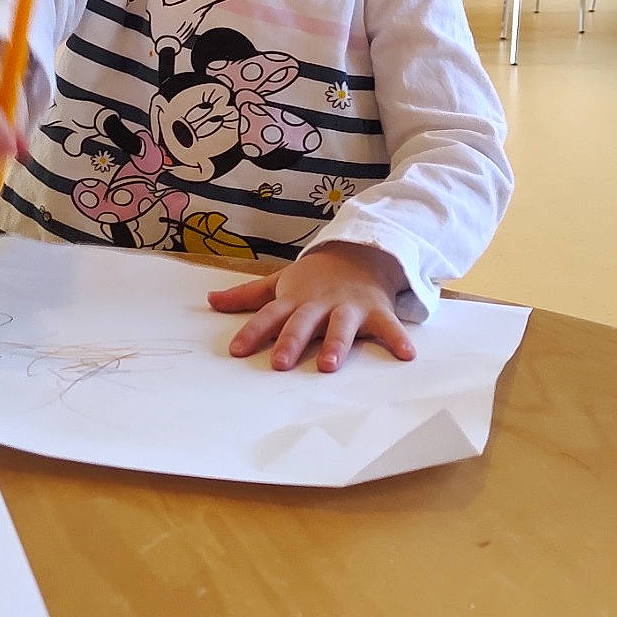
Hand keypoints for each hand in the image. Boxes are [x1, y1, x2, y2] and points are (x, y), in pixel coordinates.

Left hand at [207, 245, 415, 372]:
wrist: (361, 251)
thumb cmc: (316, 276)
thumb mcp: (281, 281)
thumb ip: (248, 295)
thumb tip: (209, 301)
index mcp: (295, 299)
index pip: (269, 315)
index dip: (252, 332)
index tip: (236, 351)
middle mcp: (319, 304)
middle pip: (302, 323)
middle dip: (291, 341)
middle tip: (280, 363)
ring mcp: (348, 307)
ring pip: (341, 327)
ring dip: (336, 344)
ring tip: (328, 365)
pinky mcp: (376, 310)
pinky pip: (388, 327)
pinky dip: (398, 339)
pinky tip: (407, 355)